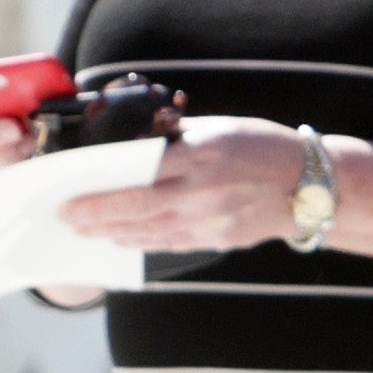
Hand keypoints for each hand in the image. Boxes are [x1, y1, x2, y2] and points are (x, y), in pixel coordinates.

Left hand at [61, 116, 308, 255]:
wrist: (307, 184)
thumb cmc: (259, 147)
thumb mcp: (217, 128)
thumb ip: (173, 137)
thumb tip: (131, 144)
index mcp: (199, 156)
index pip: (137, 175)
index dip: (99, 191)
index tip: (70, 195)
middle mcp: (202, 192)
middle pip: (135, 210)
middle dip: (94, 216)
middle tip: (65, 219)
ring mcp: (209, 221)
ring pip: (147, 233)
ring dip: (111, 233)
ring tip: (84, 230)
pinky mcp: (216, 240)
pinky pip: (168, 244)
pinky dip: (139, 242)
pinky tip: (119, 238)